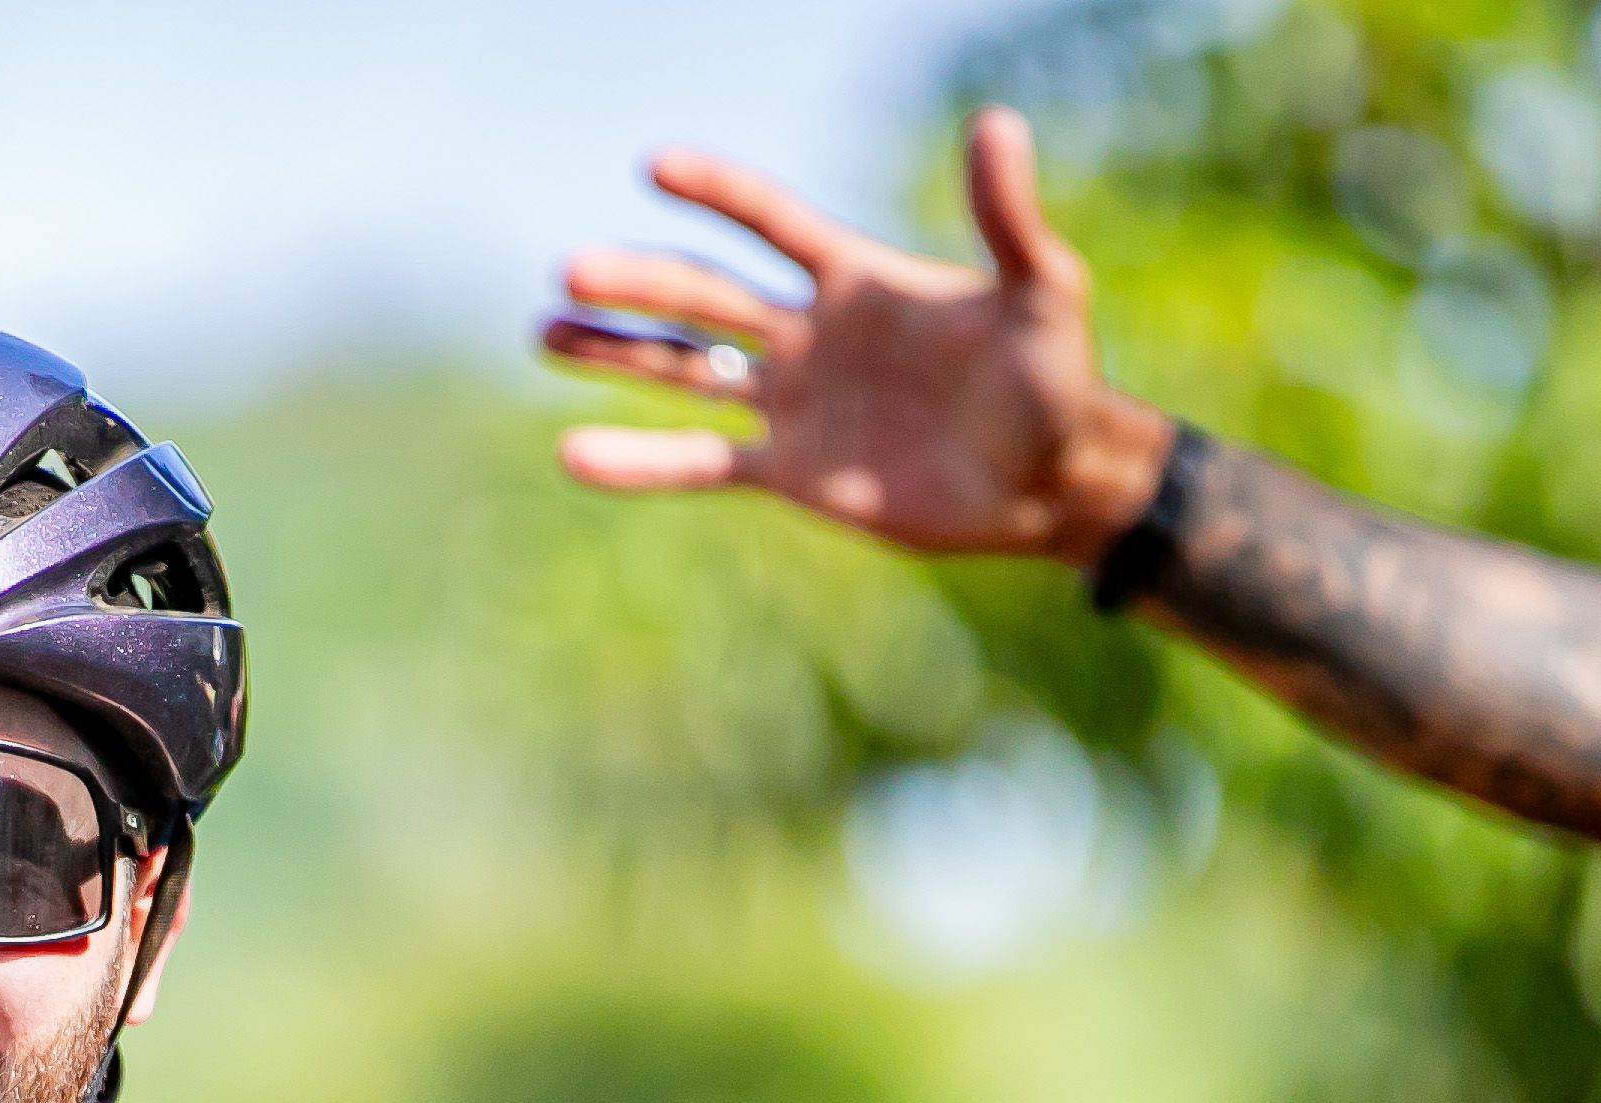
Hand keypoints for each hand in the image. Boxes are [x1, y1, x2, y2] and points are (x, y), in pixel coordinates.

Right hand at [544, 108, 1174, 571]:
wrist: (1050, 482)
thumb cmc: (1055, 379)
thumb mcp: (1043, 291)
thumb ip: (1007, 215)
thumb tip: (997, 122)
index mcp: (857, 280)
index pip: (772, 223)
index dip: (719, 194)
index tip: (654, 166)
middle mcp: (811, 334)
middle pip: (707, 297)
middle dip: (640, 283)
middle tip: (571, 271)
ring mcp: (793, 403)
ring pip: (685, 372)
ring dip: (616, 354)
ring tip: (545, 337)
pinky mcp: (789, 472)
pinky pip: (699, 464)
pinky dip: (639, 461)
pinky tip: (575, 453)